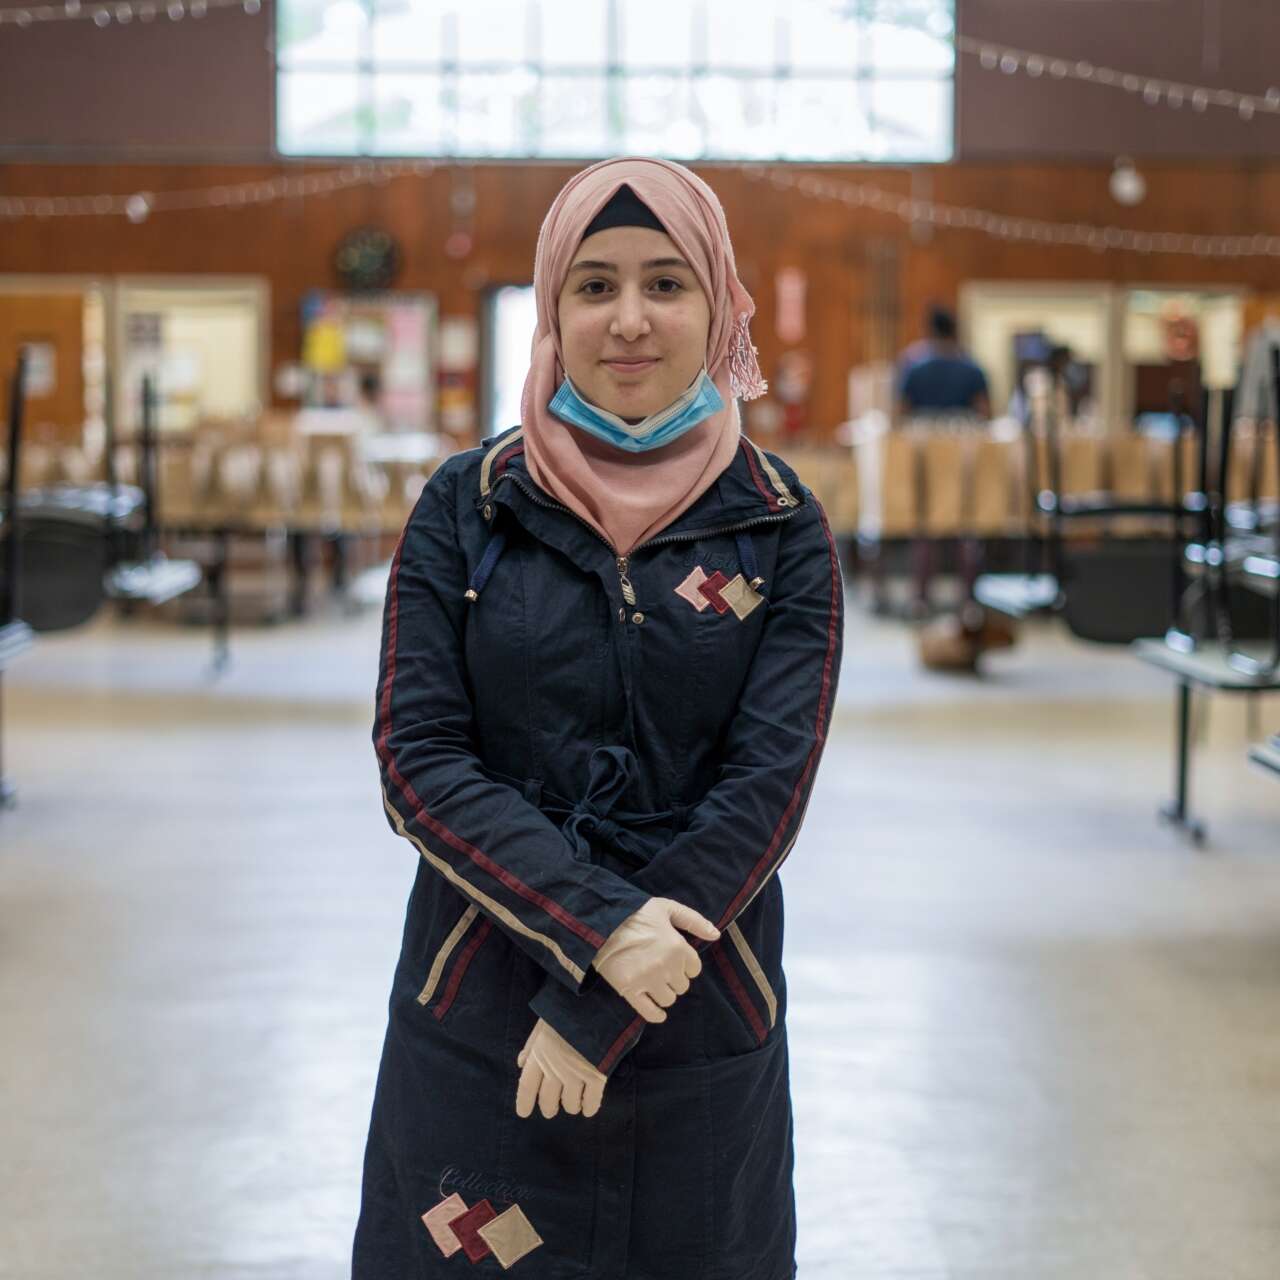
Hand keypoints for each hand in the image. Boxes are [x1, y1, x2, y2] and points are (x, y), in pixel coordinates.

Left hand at [515, 1018, 607, 1119]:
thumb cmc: (568, 1010)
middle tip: (552, 1109)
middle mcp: (555, 1069)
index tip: (524, 1113)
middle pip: (548, 1102)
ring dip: (572, 1105)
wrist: (596, 1002)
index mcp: (539, 1054)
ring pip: (571, 1105)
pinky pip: (591, 1103)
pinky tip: (589, 1106)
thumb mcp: (544, 1024)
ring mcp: (576, 1074)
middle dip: (550, 1108)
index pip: (526, 1087)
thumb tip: (520, 1063)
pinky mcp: (596, 1076)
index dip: (524, 1103)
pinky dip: (589, 1107)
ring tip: (575, 1101)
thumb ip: (532, 1045)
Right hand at [590, 896, 720, 1023]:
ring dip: (664, 993)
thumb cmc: (636, 913)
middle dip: (675, 979)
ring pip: (668, 999)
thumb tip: (716, 935)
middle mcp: (666, 966)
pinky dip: (656, 1015)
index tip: (675, 959)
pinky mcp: (630, 991)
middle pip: (682, 986)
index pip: (694, 969)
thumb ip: (694, 920)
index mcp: (678, 947)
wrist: (601, 921)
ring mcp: (648, 980)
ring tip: (654, 982)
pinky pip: (650, 1013)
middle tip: (662, 969)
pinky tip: (657, 1011)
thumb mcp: (667, 908)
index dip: (685, 965)